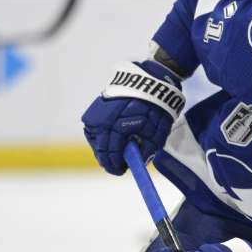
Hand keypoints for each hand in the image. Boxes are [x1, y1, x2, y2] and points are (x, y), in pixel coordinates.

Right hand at [82, 60, 183, 174]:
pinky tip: (110, 139)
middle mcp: (102, 121)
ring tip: (115, 153)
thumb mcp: (157, 132)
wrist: (150, 80)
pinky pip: (94, 128)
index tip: (121, 172)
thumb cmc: (156, 107)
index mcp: (116, 128)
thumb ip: (147, 150)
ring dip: (103, 148)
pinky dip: (101, 136)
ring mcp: (96, 113)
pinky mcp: (96, 107)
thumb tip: (139, 162)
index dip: (115, 166)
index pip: (110, 154)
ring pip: (95, 139)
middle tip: (117, 166)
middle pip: (100, 149)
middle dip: (108, 159)